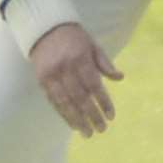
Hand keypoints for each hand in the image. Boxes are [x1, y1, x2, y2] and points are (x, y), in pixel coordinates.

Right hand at [29, 23, 123, 137]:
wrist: (44, 29)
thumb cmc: (74, 38)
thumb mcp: (93, 45)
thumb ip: (105, 63)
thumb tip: (120, 78)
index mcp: (80, 58)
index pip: (94, 85)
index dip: (103, 102)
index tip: (111, 116)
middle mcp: (65, 68)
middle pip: (80, 97)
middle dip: (92, 115)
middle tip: (102, 130)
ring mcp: (51, 75)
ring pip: (65, 102)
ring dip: (77, 120)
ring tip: (88, 133)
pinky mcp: (42, 80)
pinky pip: (53, 101)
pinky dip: (64, 114)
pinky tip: (73, 124)